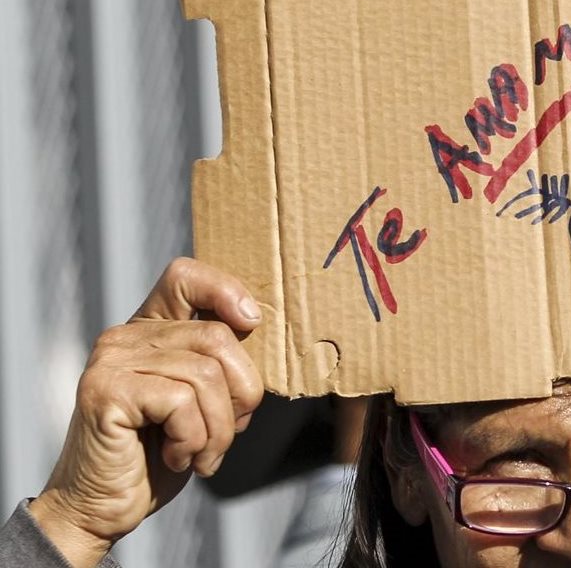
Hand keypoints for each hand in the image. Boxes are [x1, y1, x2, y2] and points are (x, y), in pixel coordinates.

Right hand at [28, 259, 263, 567]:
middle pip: (217, 336)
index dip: (225, 290)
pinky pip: (182, 402)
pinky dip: (195, 438)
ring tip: (202, 453)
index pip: (185, 276)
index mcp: (147, 330)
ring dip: (219, 428)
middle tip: (231, 430)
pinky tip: (177, 456)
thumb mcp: (199, 399)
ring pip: (206, 375)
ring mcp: (111, 362)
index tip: (251, 323)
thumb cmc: (156, 454)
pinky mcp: (106, 392)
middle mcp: (124, 337)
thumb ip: (216, 362)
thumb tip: (255, 327)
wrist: (100, 508)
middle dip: (242, 391)